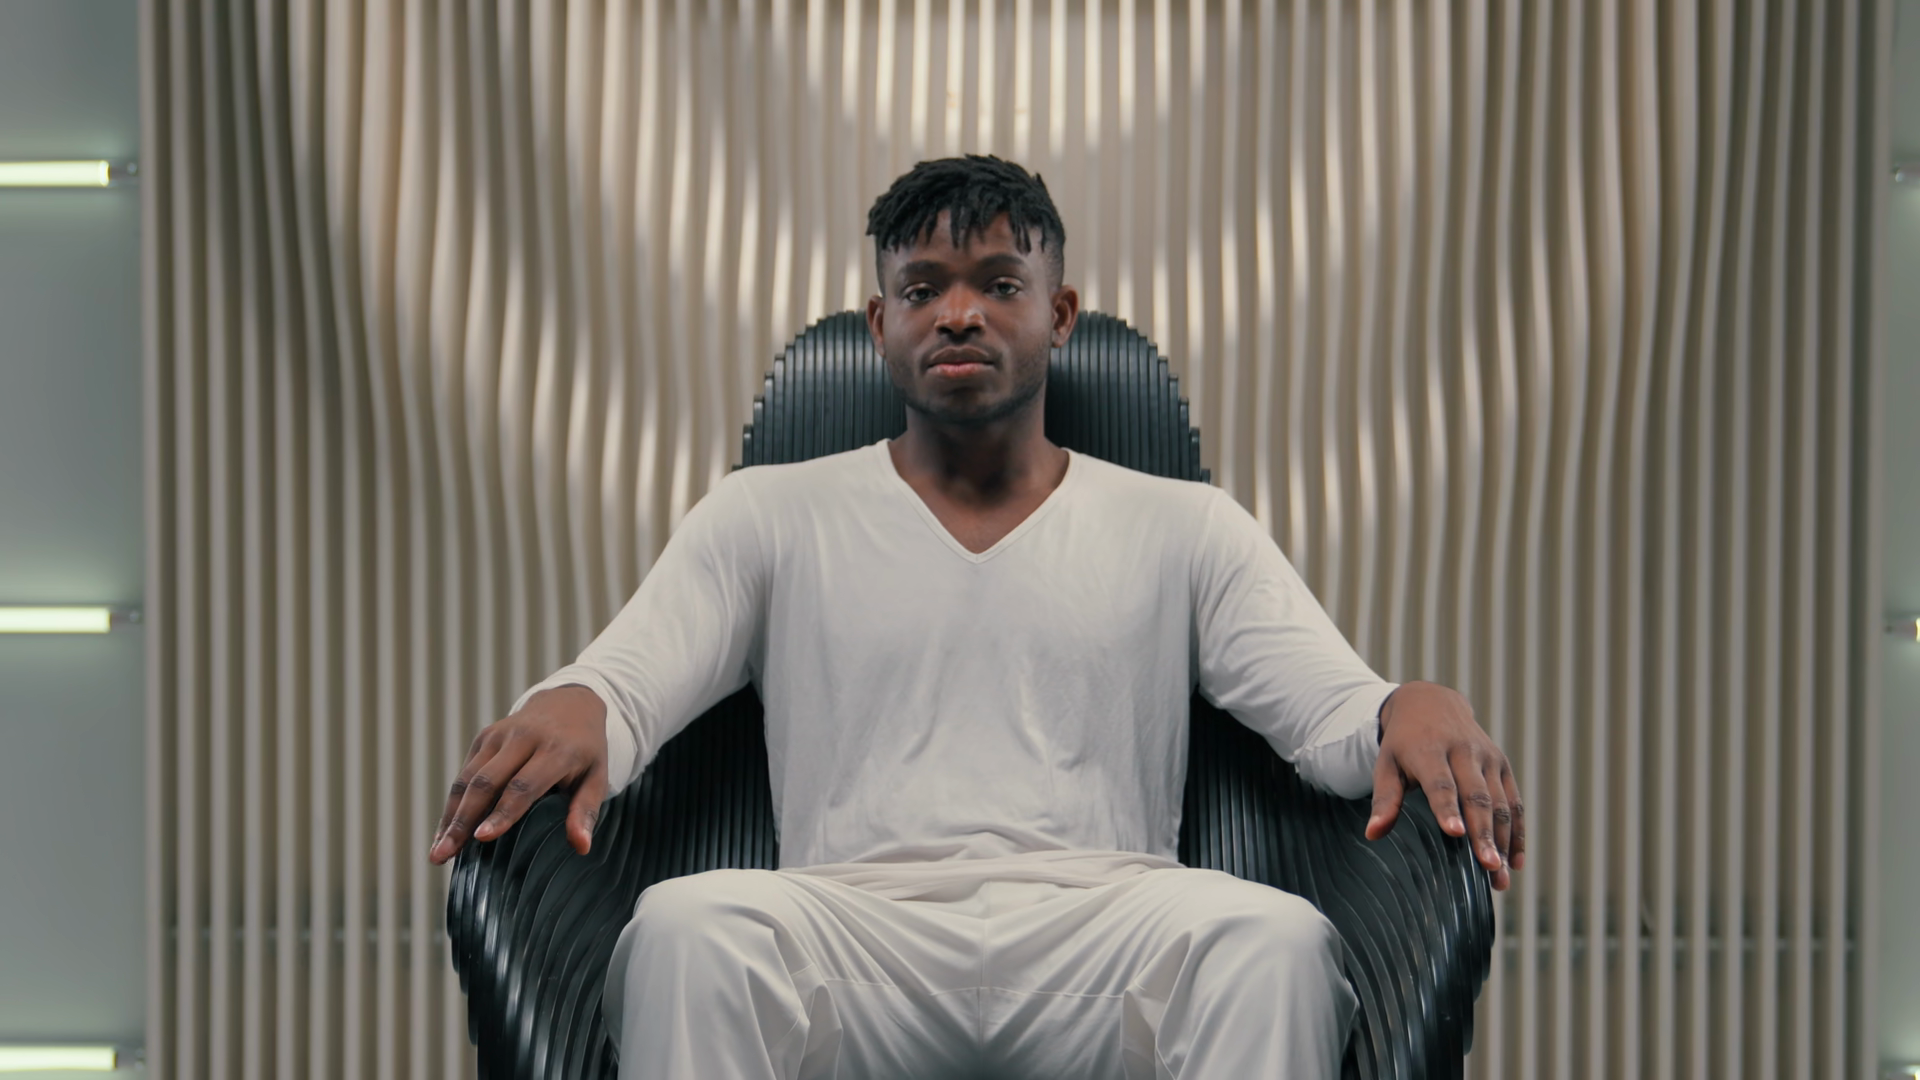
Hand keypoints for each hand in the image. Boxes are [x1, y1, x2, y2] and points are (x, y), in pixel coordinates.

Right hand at [427, 685, 610, 864]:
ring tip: (438, 853)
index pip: (524, 784)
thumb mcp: (596, 777)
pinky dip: (452, 805)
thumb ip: (586, 811)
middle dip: (463, 820)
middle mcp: (523, 738)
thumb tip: (581, 847)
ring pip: (468, 779)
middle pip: (486, 782)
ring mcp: (499, 735)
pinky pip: (464, 774)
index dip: (503, 812)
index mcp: (556, 749)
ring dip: (451, 817)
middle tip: (444, 855)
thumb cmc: (585, 750)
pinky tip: (445, 833)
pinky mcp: (484, 737)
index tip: (482, 838)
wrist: (569, 704)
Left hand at [1365, 681, 1523, 890]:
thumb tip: (1373, 834)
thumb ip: (1384, 798)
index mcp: (1429, 749)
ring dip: (1503, 841)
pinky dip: (1517, 832)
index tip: (1454, 833)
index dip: (1447, 808)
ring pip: (1500, 803)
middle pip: (1477, 797)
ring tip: (1500, 877)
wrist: (1432, 703)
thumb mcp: (1386, 764)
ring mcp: (1487, 757)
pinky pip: (1514, 801)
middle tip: (1489, 868)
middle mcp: (1463, 751)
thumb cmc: (1404, 742)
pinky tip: (1515, 862)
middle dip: (1483, 833)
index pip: (1440, 782)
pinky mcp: (1502, 764)